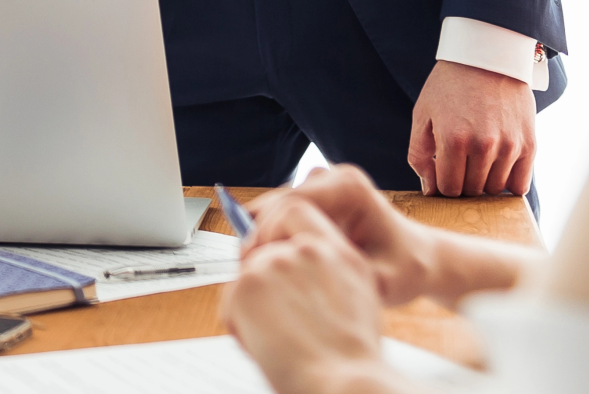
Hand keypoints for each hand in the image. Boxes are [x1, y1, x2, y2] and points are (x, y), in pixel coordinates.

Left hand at [223, 200, 386, 393]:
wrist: (346, 383)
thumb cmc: (353, 358)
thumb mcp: (359, 299)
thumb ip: (327, 273)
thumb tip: (297, 273)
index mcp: (338, 251)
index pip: (296, 211)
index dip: (276, 227)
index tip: (271, 247)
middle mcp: (304, 251)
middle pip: (263, 248)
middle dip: (260, 279)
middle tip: (271, 314)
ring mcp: (273, 264)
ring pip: (245, 276)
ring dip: (252, 307)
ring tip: (275, 339)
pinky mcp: (247, 285)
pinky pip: (230, 302)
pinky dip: (239, 326)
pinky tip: (263, 346)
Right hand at [247, 165, 438, 306]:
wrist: (419, 259)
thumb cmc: (406, 269)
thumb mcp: (382, 280)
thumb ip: (346, 274)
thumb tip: (306, 275)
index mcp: (349, 187)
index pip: (292, 202)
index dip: (268, 232)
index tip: (253, 263)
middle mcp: (333, 177)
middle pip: (278, 201)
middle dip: (258, 234)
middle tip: (244, 269)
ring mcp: (322, 184)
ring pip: (274, 206)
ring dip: (261, 235)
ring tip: (253, 268)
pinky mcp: (314, 196)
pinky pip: (280, 213)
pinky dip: (271, 234)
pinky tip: (269, 261)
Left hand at [408, 59, 534, 196]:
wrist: (488, 56)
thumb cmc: (449, 85)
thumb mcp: (422, 113)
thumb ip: (419, 154)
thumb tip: (430, 190)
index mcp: (453, 140)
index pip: (448, 188)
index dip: (443, 185)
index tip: (442, 173)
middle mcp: (484, 146)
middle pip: (472, 191)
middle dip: (462, 183)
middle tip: (459, 164)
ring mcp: (510, 146)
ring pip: (495, 190)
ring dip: (484, 182)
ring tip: (477, 161)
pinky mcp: (530, 144)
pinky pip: (520, 184)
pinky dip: (508, 183)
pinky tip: (497, 168)